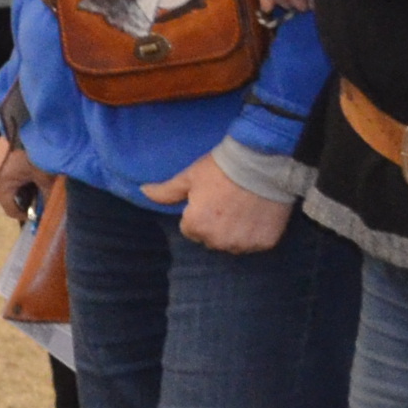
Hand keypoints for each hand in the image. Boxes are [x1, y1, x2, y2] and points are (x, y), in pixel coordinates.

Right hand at [0, 135, 44, 220]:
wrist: (31, 119)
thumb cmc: (36, 150)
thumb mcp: (46, 175)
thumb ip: (47, 196)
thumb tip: (50, 211)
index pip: (8, 208)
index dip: (24, 215)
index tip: (38, 214)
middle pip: (6, 193)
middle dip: (23, 196)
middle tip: (40, 194)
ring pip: (6, 179)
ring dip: (21, 182)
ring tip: (37, 178)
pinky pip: (6, 166)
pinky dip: (17, 170)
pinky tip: (31, 165)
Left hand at [144, 156, 301, 254]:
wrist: (261, 162)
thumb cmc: (221, 168)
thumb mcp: (189, 177)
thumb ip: (166, 191)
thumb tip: (143, 191)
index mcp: (196, 226)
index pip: (190, 230)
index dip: (198, 214)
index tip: (210, 199)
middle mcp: (218, 241)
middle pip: (211, 239)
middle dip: (215, 225)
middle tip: (226, 202)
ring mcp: (243, 244)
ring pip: (233, 244)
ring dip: (235, 232)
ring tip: (242, 208)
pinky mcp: (265, 243)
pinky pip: (254, 244)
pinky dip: (256, 233)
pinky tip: (257, 214)